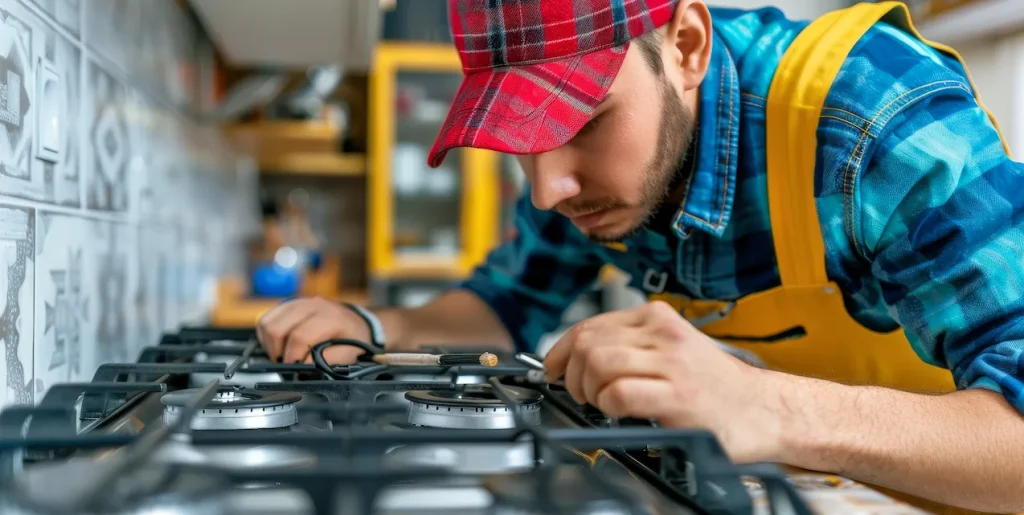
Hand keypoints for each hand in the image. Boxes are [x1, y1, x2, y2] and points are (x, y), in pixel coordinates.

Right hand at [256, 297, 371, 363]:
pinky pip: (265, 320)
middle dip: (279, 353)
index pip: (300, 336)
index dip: (293, 357)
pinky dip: (267, 337)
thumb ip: (326, 362)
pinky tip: (281, 345)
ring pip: (267, 324)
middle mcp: (312, 305)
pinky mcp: (287, 305)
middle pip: (277, 330)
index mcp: (330, 317)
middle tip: (289, 364)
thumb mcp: (348, 355)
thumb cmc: (350, 340)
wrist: (353, 324)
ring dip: (271, 345)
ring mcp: (298, 302)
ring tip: (285, 355)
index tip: (295, 371)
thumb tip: (303, 367)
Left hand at [543, 301, 783, 462]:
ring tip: (600, 403)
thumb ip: (630, 345)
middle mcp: (664, 333)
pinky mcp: (678, 396)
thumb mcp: (671, 348)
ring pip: (599, 363)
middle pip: (588, 342)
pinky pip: (619, 393)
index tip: (552, 368)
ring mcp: (672, 363)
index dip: (560, 350)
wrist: (763, 410)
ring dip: (587, 389)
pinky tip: (619, 411)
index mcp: (658, 317)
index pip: (589, 324)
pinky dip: (607, 405)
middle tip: (581, 394)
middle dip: (571, 373)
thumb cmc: (714, 386)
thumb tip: (576, 355)